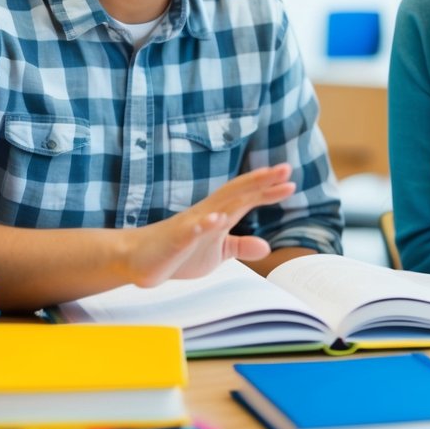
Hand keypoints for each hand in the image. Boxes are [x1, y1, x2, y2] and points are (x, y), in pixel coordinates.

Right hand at [122, 164, 295, 286]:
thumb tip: (266, 246)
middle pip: (237, 193)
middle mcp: (206, 214)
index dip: (268, 190)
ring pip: (217, 206)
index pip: (246, 198)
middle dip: (260, 181)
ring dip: (238, 196)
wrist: (139, 259)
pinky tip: (216, 220)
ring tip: (260, 185)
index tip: (290, 181)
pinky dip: (203, 225)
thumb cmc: (179, 252)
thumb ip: (241, 246)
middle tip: (285, 169)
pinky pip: (189, 231)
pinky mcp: (174, 240)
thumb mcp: (217, 252)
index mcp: (217, 216)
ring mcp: (190, 225)